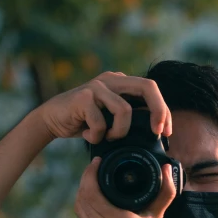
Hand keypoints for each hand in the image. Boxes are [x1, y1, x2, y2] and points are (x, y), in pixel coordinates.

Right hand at [37, 71, 171, 142]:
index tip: (167, 132)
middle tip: (159, 132)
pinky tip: (87, 135)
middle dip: (159, 111)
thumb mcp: (110, 119)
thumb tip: (156, 135)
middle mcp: (111, 79)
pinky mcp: (83, 97)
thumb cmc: (83, 122)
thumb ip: (129, 119)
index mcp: (121, 83)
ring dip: (119, 132)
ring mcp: (97, 86)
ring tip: (106, 138)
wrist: (50, 119)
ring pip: (124, 110)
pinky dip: (96, 136)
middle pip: (147, 87)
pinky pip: (100, 122)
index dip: (164, 110)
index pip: (151, 89)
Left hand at [74, 157, 180, 217]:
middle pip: (81, 199)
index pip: (92, 192)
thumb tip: (166, 167)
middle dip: (84, 181)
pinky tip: (95, 200)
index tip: (96, 162)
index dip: (90, 174)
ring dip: (83, 194)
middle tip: (94, 169)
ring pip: (80, 211)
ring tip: (93, 181)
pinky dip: (87, 208)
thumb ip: (164, 190)